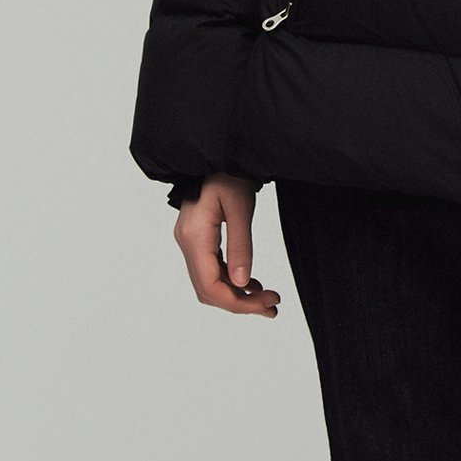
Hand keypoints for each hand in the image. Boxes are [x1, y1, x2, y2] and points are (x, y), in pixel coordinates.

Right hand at [175, 174, 281, 316]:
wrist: (217, 154)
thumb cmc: (228, 174)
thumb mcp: (241, 207)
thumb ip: (241, 246)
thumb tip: (242, 284)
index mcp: (195, 237)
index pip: (210, 286)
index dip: (237, 303)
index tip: (266, 304)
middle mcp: (187, 243)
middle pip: (208, 290)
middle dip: (240, 304)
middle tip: (273, 306)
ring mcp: (190, 242)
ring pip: (210, 283)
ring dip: (238, 295)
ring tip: (268, 301)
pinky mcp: (198, 239)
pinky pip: (212, 270)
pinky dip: (232, 281)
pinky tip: (252, 285)